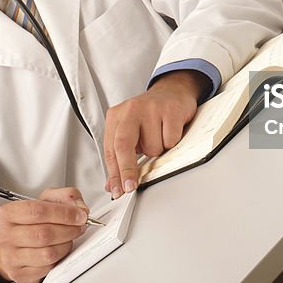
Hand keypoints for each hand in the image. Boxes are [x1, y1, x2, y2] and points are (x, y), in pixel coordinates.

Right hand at [0, 187, 89, 282]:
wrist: (11, 246)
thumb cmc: (27, 223)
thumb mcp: (43, 202)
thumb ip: (63, 197)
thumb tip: (79, 207)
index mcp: (8, 214)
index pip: (38, 211)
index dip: (64, 213)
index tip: (79, 215)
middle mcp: (6, 236)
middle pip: (44, 233)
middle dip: (69, 230)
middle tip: (79, 227)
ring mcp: (11, 257)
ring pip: (48, 253)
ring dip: (66, 245)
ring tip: (69, 238)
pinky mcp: (20, 274)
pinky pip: (47, 269)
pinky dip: (59, 259)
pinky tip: (59, 251)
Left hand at [103, 70, 207, 197]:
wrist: (172, 92)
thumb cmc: (148, 116)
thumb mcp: (128, 132)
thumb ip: (119, 157)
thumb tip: (113, 184)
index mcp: (115, 116)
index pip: (111, 149)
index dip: (114, 173)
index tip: (118, 189)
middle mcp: (130, 110)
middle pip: (123, 145)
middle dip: (127, 170)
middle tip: (131, 185)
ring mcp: (150, 108)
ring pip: (152, 148)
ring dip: (158, 151)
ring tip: (159, 137)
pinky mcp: (170, 110)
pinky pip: (170, 141)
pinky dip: (171, 143)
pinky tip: (170, 131)